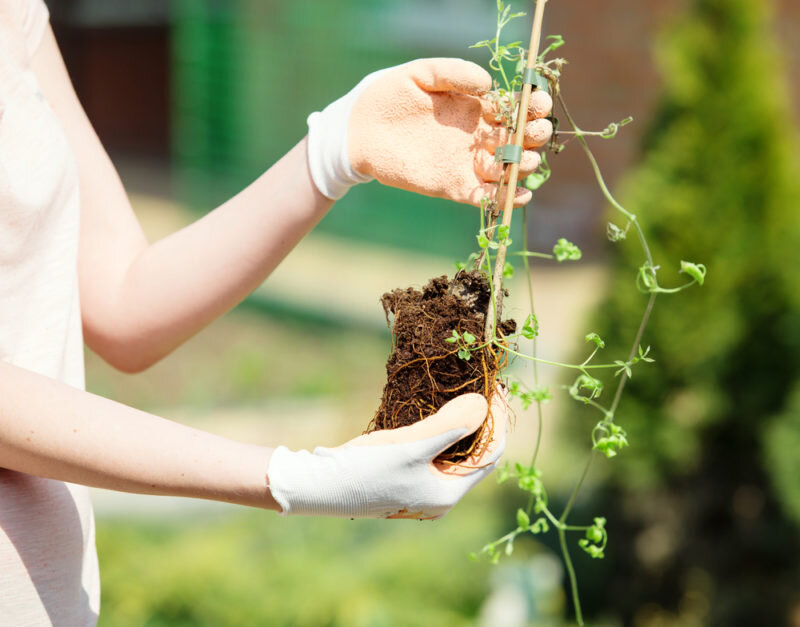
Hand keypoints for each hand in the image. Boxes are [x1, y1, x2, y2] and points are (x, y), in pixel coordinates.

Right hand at [267, 390, 507, 518]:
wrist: (317, 485)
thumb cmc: (365, 470)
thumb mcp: (412, 446)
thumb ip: (450, 425)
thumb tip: (484, 405)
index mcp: (448, 494)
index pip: (490, 454)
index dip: (497, 419)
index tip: (497, 387)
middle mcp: (439, 496)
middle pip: (475, 453)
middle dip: (481, 419)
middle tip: (483, 385)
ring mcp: (421, 489)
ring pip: (454, 452)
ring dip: (461, 423)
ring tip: (464, 391)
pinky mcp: (405, 479)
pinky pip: (434, 452)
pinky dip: (441, 431)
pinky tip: (436, 409)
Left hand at [306, 58, 551, 204]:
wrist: (359, 130)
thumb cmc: (388, 95)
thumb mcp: (420, 74)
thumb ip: (453, 73)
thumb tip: (488, 85)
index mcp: (476, 107)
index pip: (516, 107)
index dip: (533, 105)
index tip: (537, 102)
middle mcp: (477, 136)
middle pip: (520, 139)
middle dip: (534, 135)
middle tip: (531, 132)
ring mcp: (467, 163)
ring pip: (509, 169)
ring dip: (523, 166)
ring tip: (519, 160)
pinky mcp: (453, 186)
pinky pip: (486, 196)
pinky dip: (505, 198)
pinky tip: (519, 193)